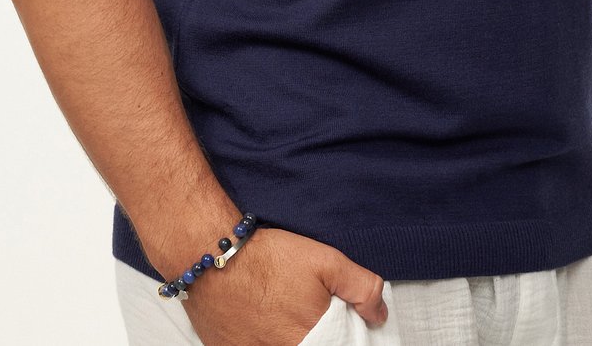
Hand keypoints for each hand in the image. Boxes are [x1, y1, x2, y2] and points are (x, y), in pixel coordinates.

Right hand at [179, 226, 387, 345]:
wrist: (212, 254)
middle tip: (300, 311)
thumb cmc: (269, 257)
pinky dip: (260, 338)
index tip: (332, 323)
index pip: (335, 345)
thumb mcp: (325, 261)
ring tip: (279, 312)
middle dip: (313, 335)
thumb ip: (361, 288)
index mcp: (310, 342)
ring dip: (285, 335)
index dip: (337, 337)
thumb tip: (380, 316)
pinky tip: (258, 320)